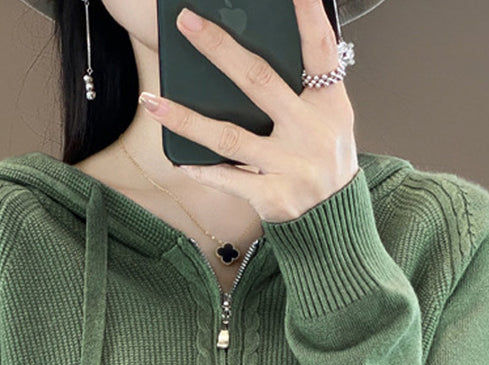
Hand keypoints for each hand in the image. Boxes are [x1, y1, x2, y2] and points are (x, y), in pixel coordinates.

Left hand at [139, 0, 358, 222]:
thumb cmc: (326, 161)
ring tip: (152, 101)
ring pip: (228, 135)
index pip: (320, 50)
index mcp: (329, 104)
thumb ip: (304, 89)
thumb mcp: (331, 120)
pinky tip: (178, 156)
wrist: (335, 220)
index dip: (309, 16)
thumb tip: (253, 55)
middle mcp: (310, 132)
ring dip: (185, 117)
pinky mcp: (272, 196)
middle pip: (259, 81)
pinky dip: (200, 167)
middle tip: (187, 23)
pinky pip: (226, 178)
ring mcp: (290, 166)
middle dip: (220, 49)